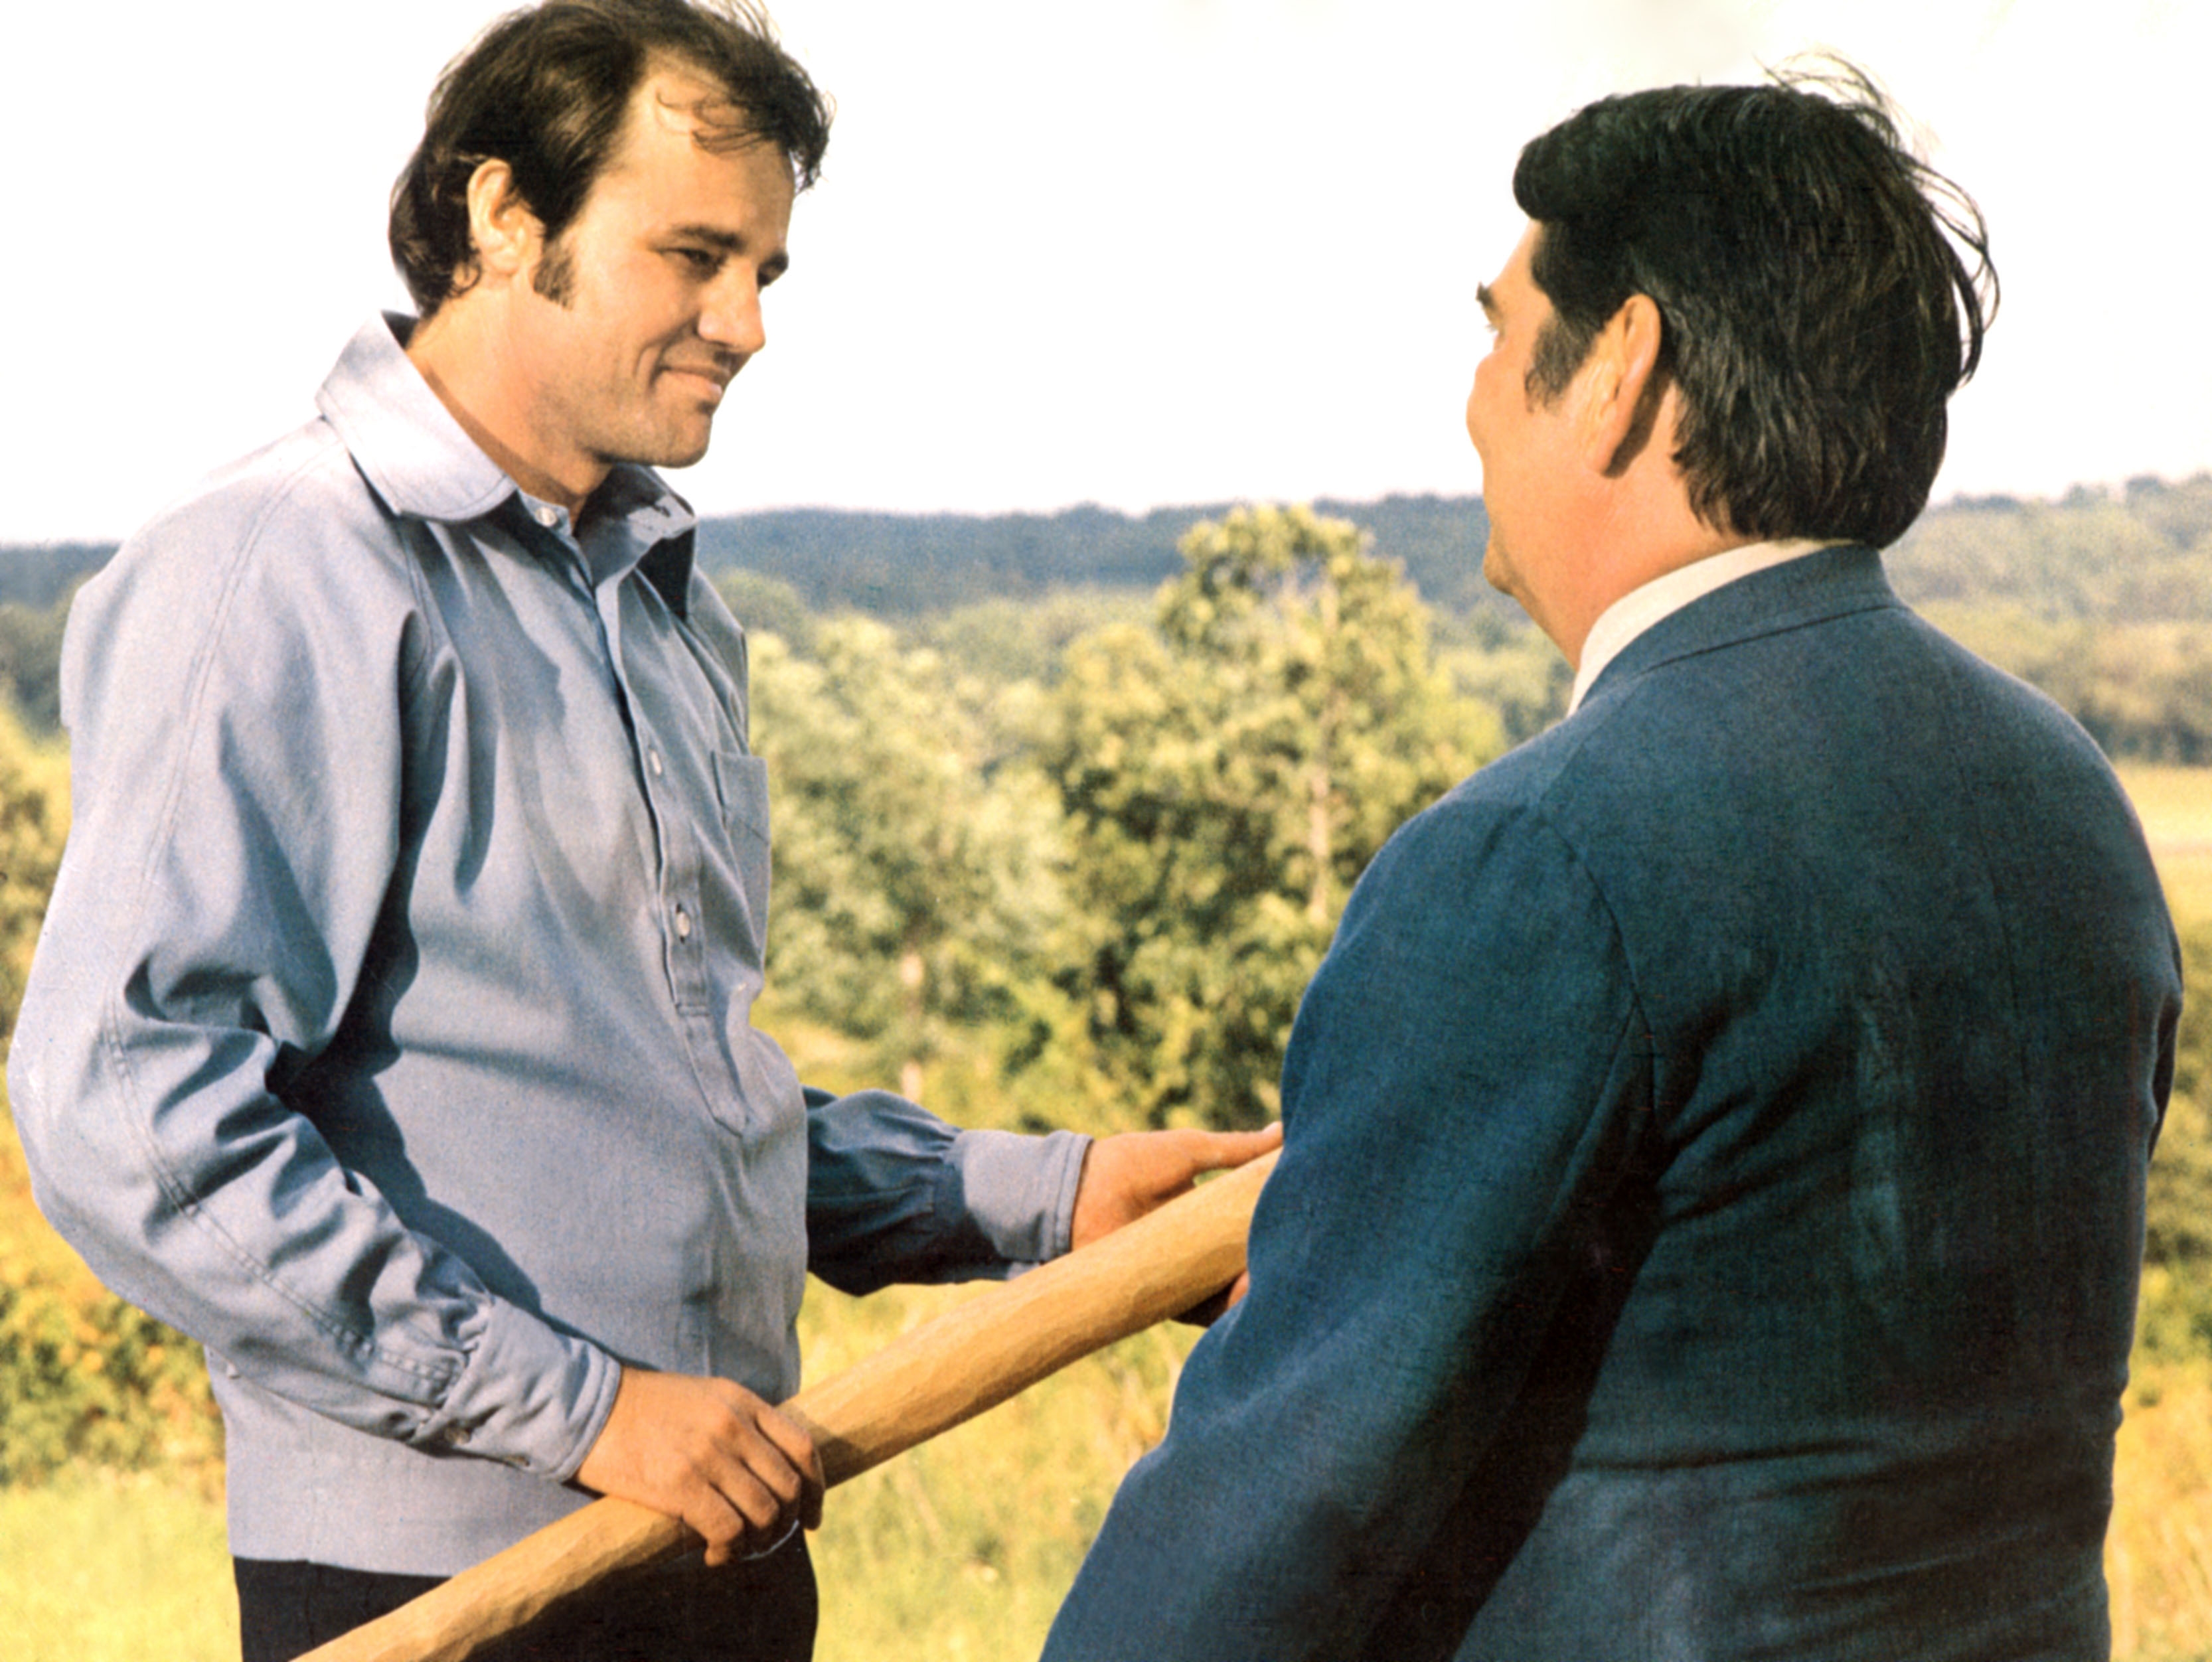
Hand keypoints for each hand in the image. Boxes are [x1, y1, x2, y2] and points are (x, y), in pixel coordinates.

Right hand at [574, 1368, 823, 1566]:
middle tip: (769, 1539)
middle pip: (788, 1485)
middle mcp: (733, 1426)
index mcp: (742, 1401)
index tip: (813, 1515)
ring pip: (764, 1512)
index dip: (816, 1487)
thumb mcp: (705, 1396)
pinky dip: (729, 1550)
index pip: (803, 1446)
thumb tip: (766, 1467)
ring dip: (760, 1541)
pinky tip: (714, 1554)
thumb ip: (739, 1422)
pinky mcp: (680, 1485)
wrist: (588, 1406)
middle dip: (788, 1522)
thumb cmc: (643, 1408)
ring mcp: (708, 1455)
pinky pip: (727, 1529)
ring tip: (740, 1548)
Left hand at [1070, 1123, 1283, 1319]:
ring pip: (1234, 1292)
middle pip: (1250, 1262)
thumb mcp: (1191, 1151)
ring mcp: (1187, 1275)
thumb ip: (1237, 1150)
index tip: (1304, 1226)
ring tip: (1269, 1280)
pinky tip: (1247, 1300)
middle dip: (1273, 1264)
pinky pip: (1206, 1314)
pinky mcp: (1168, 1300)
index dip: (1279, 1229)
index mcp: (1209, 1212)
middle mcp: (1202, 1247)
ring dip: (1255, 1291)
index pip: (1255, 1226)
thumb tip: (1284, 1131)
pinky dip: (1228, 1311)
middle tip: (1295, 1260)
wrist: (1079, 1194)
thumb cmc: (1131, 1164)